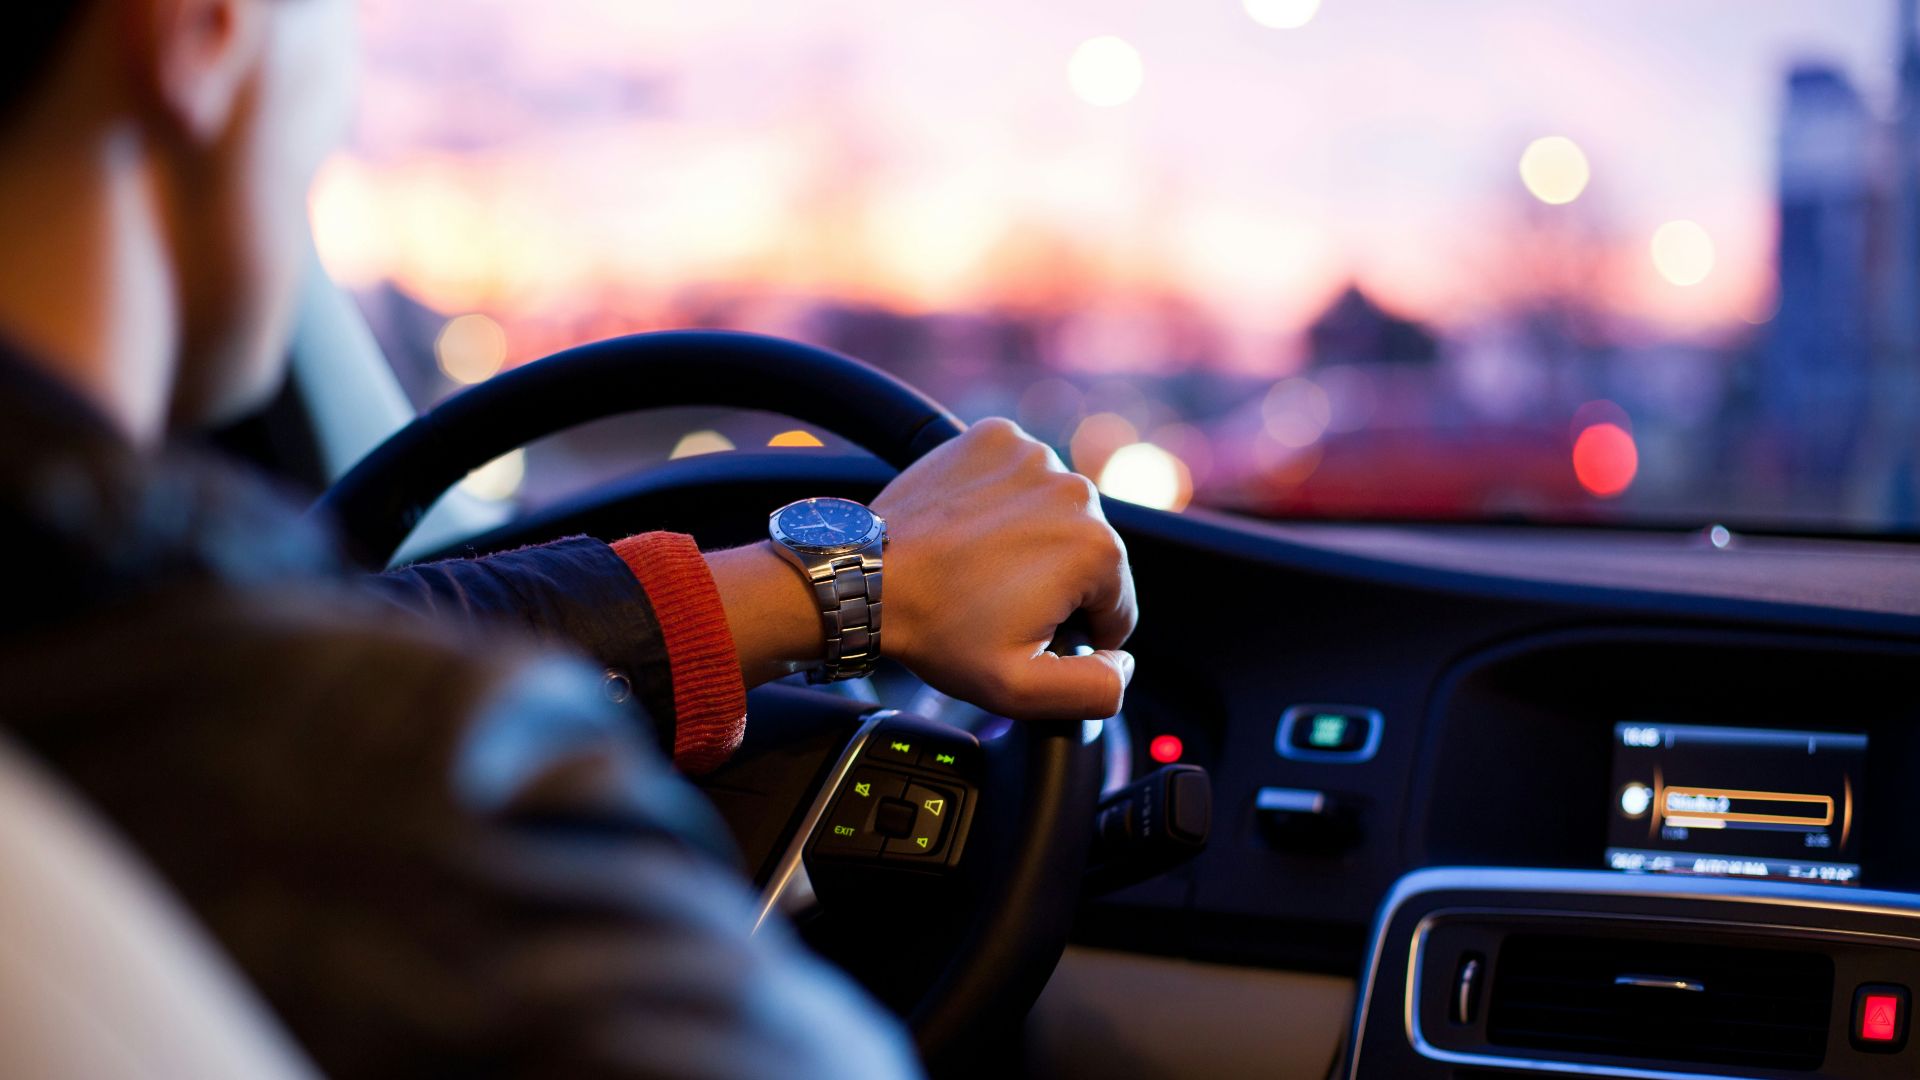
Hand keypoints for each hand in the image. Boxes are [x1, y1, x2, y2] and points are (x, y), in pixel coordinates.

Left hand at [871, 418, 1136, 719]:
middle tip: (995, 602)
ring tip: (980, 566)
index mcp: (1097, 549)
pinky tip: (972, 529)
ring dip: (1032, 539)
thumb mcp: (1022, 689)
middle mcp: (1076, 491)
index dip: (1075, 633)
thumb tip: (1124, 664)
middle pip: (1089, 556)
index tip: (1026, 632)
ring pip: (1056, 514)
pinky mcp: (996, 437)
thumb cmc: (938, 630)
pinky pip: (1020, 476)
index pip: (1116, 607)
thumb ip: (1095, 689)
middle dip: (1054, 584)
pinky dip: (1004, 500)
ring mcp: (1034, 456)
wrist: (868, 578)